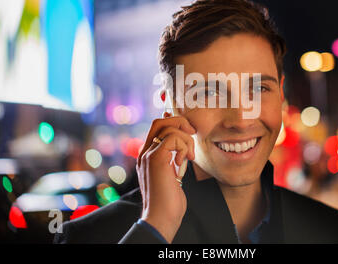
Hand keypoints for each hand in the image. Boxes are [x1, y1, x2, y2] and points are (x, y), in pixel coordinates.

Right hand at [136, 113, 195, 242]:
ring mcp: (148, 154)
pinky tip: (185, 161)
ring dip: (186, 139)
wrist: (162, 217)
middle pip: (159, 122)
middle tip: (192, 135)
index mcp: (147, 156)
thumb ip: (173, 161)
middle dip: (180, 123)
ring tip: (190, 157)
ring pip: (168, 128)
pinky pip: (173, 138)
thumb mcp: (172, 176)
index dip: (172, 121)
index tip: (188, 131)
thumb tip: (183, 149)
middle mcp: (145, 153)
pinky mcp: (156, 158)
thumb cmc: (169, 201)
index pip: (157, 128)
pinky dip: (184, 146)